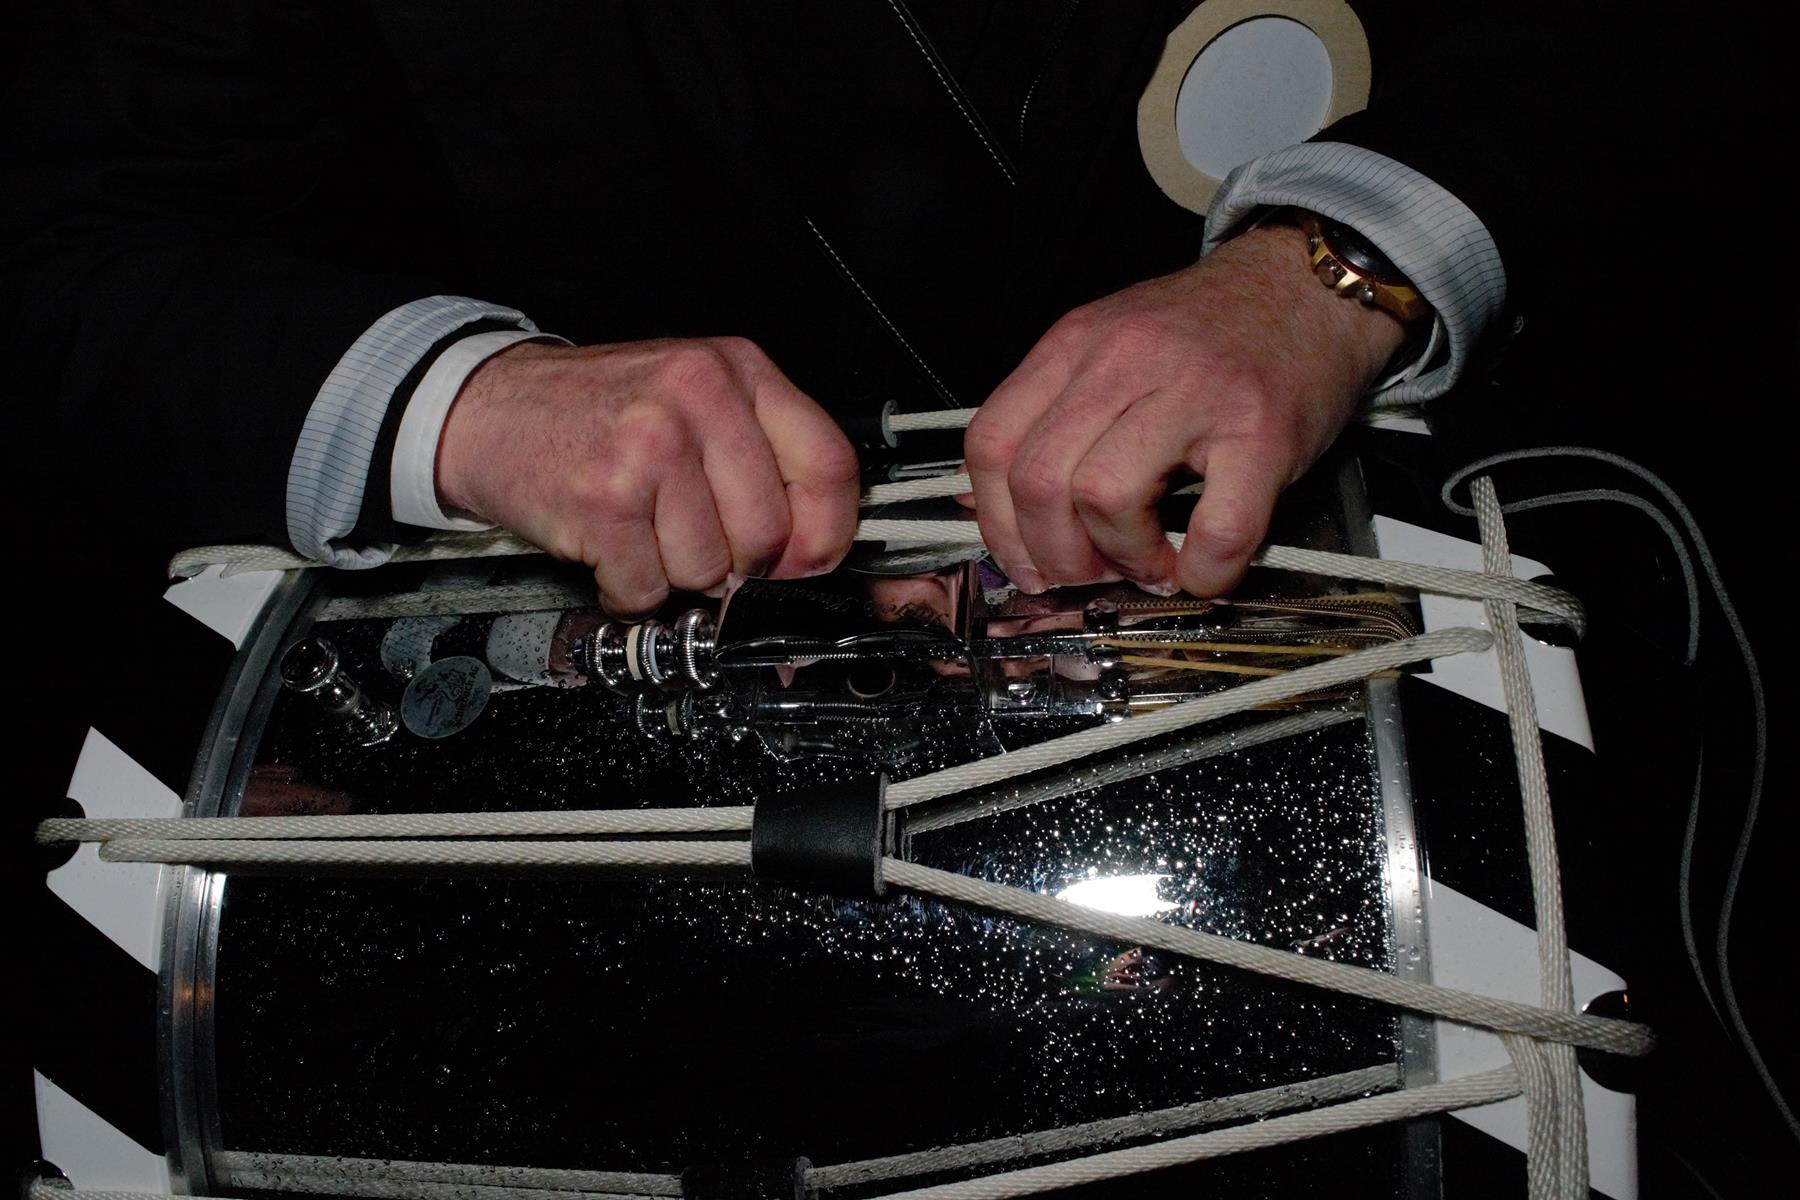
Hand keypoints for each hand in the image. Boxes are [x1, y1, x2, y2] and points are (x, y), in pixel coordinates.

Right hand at [437, 337, 860, 615]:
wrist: (490, 407)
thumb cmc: (598, 411)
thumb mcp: (694, 399)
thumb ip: (760, 457)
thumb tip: (809, 557)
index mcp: (736, 370)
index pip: (829, 464)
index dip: (825, 534)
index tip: (805, 562)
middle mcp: (698, 397)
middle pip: (769, 533)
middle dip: (737, 563)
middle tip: (697, 542)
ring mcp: (650, 446)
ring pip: (710, 569)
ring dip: (675, 573)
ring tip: (643, 531)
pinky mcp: (604, 499)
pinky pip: (648, 587)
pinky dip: (628, 587)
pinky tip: (610, 547)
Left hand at [963, 222, 1406, 596]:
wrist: (1309, 284)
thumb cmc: (1212, 332)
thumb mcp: (1113, 347)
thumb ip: (1057, 412)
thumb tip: (1002, 507)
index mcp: (1076, 343)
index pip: (992, 443)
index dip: (997, 523)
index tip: (1025, 561)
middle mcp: (1123, 359)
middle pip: (1039, 480)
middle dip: (1054, 555)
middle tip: (1090, 573)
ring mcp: (1195, 393)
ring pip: (1105, 500)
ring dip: (1123, 560)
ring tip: (1150, 566)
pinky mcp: (1262, 431)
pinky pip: (1215, 530)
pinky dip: (1203, 571)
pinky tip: (1205, 570)